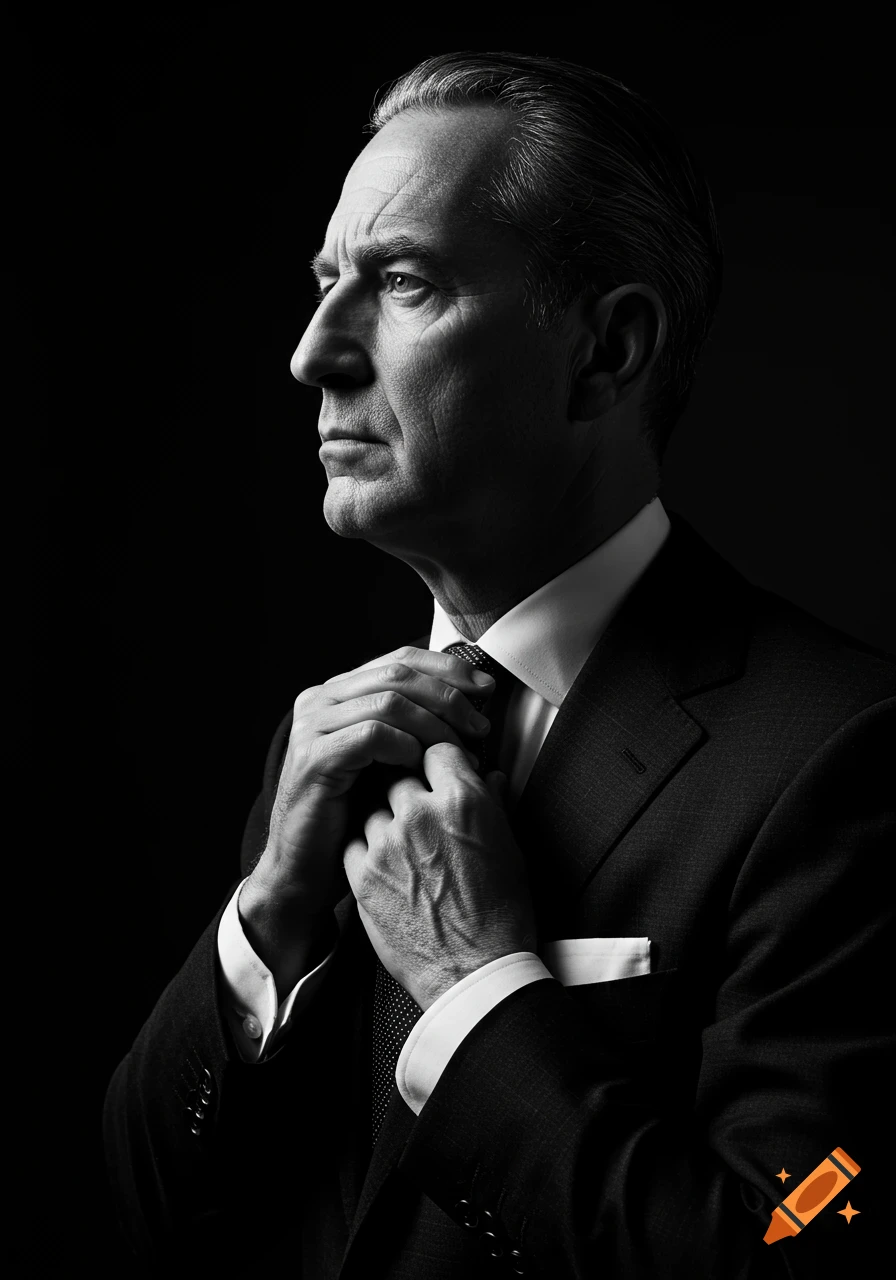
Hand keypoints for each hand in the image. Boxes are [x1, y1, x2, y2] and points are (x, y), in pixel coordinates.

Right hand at [240, 648, 492, 993]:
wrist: (305, 872)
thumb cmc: (353, 820)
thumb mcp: (388, 762)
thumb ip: (415, 728)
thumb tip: (474, 707)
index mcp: (338, 693)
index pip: (399, 660)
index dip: (448, 668)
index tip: (486, 688)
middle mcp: (319, 701)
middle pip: (398, 674)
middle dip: (449, 695)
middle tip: (481, 725)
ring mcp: (312, 727)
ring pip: (389, 701)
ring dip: (435, 724)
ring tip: (461, 751)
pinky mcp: (314, 758)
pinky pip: (373, 734)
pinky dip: (406, 745)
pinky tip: (421, 765)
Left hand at [343, 742, 535, 1010]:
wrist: (474, 973)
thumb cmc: (501, 915)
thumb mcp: (510, 850)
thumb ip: (494, 805)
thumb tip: (491, 779)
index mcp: (462, 801)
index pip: (437, 750)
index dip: (438, 760)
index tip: (438, 772)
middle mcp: (420, 814)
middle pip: (399, 772)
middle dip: (408, 784)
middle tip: (418, 806)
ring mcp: (386, 843)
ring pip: (373, 806)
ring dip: (385, 817)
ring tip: (405, 843)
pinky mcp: (362, 875)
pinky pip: (354, 841)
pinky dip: (367, 847)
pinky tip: (387, 864)